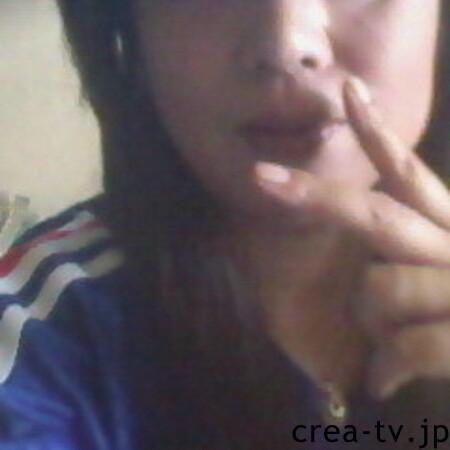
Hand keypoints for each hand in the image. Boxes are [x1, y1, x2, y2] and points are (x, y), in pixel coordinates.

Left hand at [254, 76, 449, 399]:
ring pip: (379, 289)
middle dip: (316, 198)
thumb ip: (406, 261)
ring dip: (374, 324)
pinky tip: (383, 382)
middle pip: (376, 215)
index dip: (377, 133)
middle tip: (260, 179)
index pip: (409, 173)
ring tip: (393, 343)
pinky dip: (387, 368)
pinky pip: (405, 347)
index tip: (348, 91)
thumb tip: (365, 270)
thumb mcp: (442, 273)